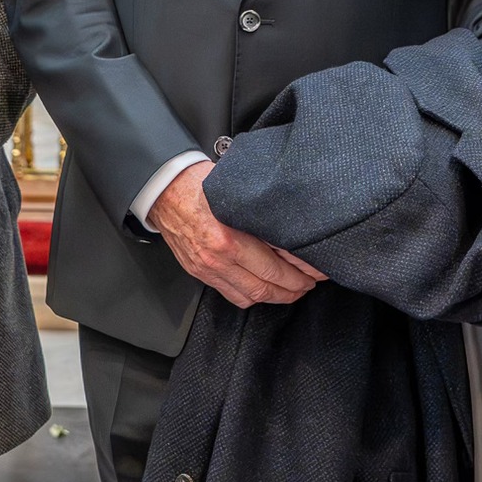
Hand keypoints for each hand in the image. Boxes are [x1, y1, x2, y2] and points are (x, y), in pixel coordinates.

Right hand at [149, 161, 326, 308]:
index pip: (274, 268)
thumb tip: (293, 231)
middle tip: (310, 282)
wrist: (165, 190)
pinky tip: (265, 289)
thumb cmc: (199, 185)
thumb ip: (262, 215)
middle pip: (265, 287)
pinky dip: (252, 296)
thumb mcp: (238, 193)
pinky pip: (231, 295)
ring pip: (250, 296)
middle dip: (294, 289)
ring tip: (293, 289)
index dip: (300, 273)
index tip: (316, 270)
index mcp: (228, 239)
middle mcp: (218, 259)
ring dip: (276, 297)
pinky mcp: (200, 273)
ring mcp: (207, 269)